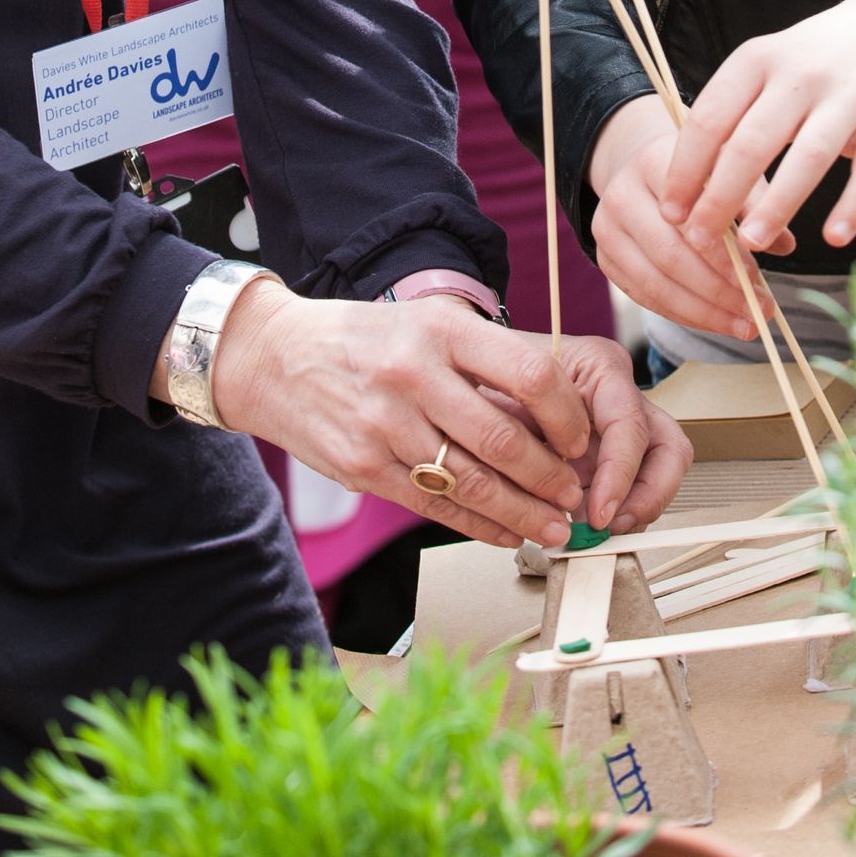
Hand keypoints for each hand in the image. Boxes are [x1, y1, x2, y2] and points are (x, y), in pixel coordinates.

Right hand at [189, 282, 690, 550]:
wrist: (272, 357)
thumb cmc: (363, 339)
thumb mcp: (424, 323)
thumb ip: (481, 360)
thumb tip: (554, 416)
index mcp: (440, 329)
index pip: (530, 374)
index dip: (567, 416)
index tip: (583, 440)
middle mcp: (413, 374)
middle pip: (504, 440)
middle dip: (551, 480)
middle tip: (576, 498)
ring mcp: (384, 424)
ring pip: (472, 483)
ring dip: (522, 515)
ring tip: (552, 529)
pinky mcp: (363, 467)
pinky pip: (434, 505)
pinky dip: (478, 525)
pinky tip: (505, 534)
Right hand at [586, 96, 768, 344]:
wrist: (647, 172)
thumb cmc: (700, 173)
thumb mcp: (728, 169)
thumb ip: (755, 201)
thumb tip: (783, 243)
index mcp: (653, 161)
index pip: (688, 215)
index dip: (723, 254)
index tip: (757, 280)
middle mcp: (620, 193)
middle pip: (670, 255)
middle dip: (719, 291)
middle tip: (760, 311)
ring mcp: (606, 229)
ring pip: (656, 284)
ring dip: (705, 312)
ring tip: (745, 325)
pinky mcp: (605, 259)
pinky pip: (646, 298)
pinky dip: (685, 315)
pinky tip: (718, 322)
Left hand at [661, 0, 855, 255]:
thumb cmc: (811, 64)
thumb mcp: (765, 69)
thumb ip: (733, 117)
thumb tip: (691, 189)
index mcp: (757, 60)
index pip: (710, 118)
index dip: (686, 169)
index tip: (671, 211)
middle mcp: (800, 74)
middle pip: (752, 142)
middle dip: (721, 197)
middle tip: (702, 238)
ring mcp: (848, 96)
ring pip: (809, 157)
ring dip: (778, 206)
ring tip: (753, 245)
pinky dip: (854, 205)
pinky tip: (834, 238)